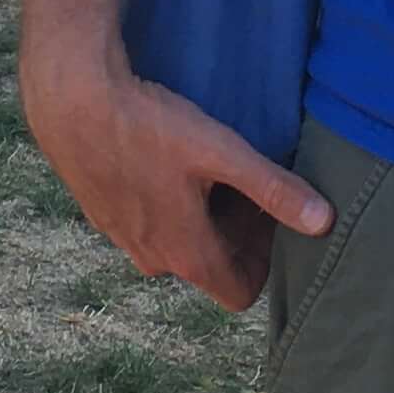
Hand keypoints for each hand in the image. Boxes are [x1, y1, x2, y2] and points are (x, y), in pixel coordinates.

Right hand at [21, 48, 331, 311]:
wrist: (69, 100)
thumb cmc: (146, 125)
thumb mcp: (220, 152)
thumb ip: (274, 189)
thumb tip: (324, 222)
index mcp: (186, 254)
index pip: (240, 292)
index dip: (263, 259)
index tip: (265, 213)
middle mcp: (152, 259)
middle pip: (210, 266)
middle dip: (235, 233)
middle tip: (242, 179)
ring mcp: (122, 239)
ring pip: (177, 242)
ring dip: (200, 216)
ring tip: (204, 165)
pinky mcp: (101, 215)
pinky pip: (147, 223)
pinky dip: (166, 202)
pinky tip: (164, 156)